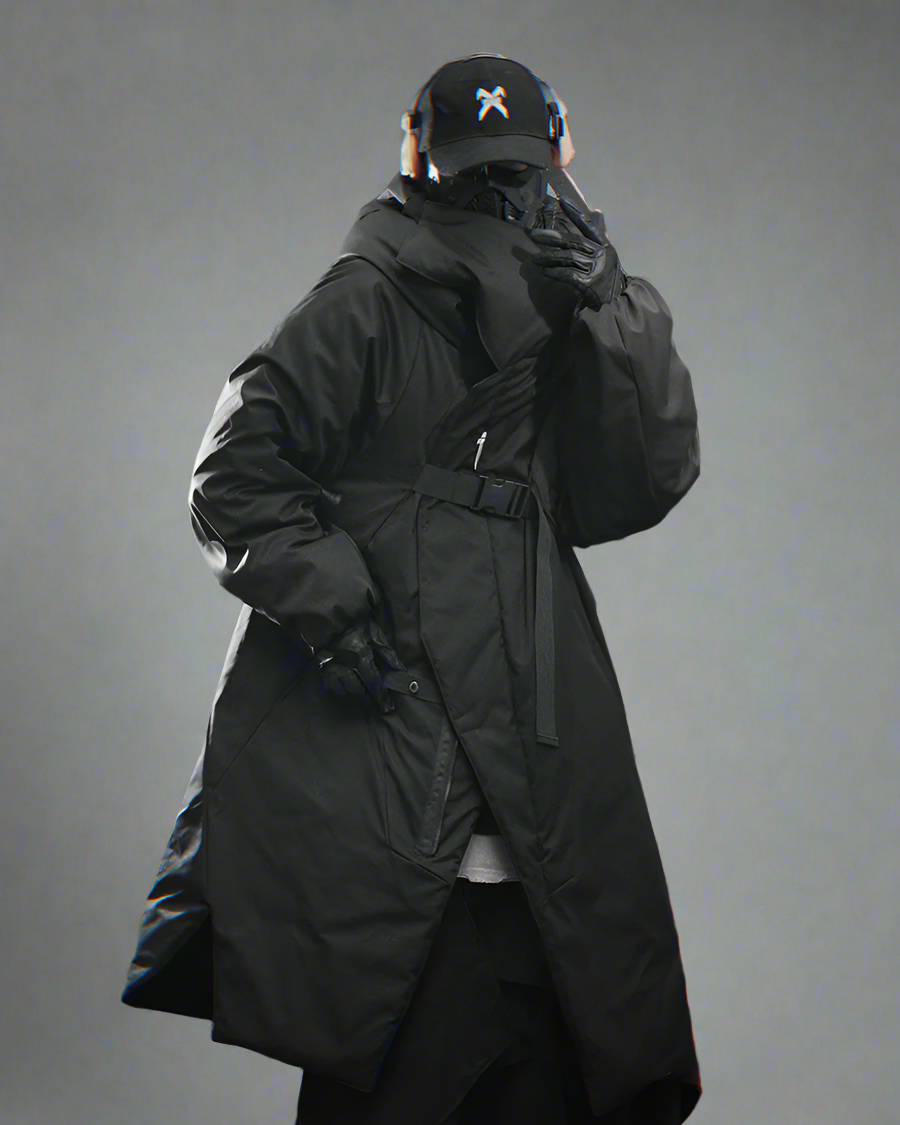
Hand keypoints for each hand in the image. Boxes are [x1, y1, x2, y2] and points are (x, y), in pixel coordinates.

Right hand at [315, 614, 405, 713]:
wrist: (332, 622)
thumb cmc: (357, 628)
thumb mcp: (375, 636)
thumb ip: (388, 654)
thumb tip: (401, 670)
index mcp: (361, 658)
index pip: (374, 683)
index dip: (381, 697)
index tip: (388, 707)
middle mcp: (346, 667)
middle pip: (360, 690)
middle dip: (369, 697)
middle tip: (375, 701)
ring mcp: (333, 670)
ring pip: (346, 691)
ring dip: (356, 693)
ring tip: (363, 693)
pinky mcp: (323, 671)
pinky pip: (333, 688)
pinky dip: (341, 690)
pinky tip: (347, 688)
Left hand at [527, 196, 624, 310]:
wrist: (615, 300)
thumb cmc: (607, 276)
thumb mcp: (607, 253)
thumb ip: (599, 233)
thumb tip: (597, 211)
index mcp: (604, 246)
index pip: (587, 226)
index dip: (575, 213)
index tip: (562, 201)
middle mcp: (601, 254)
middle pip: (573, 241)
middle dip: (551, 237)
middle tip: (533, 235)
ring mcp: (595, 268)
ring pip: (568, 258)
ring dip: (549, 257)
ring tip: (534, 259)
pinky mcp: (589, 282)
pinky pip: (568, 274)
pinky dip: (555, 272)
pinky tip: (545, 271)